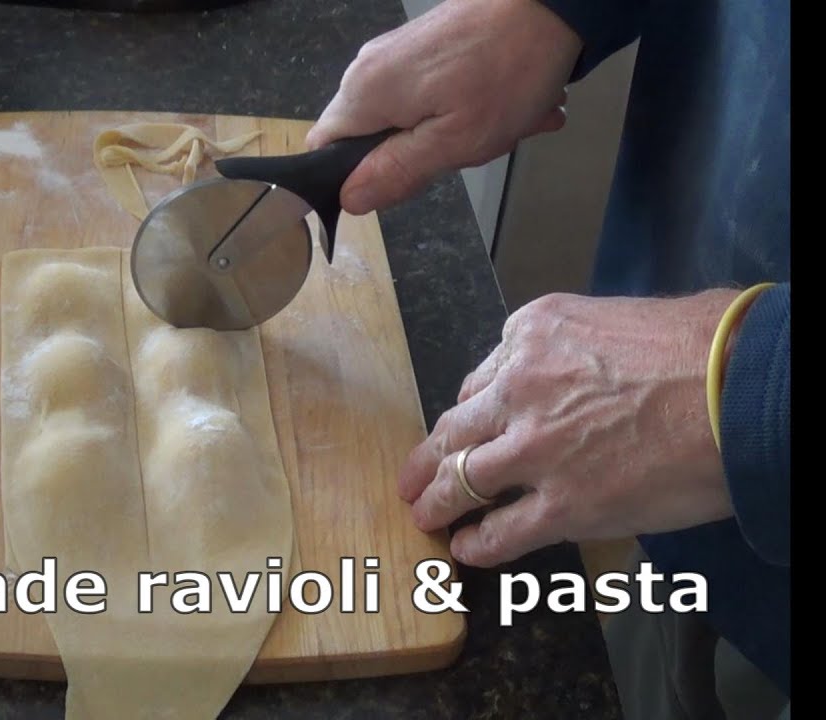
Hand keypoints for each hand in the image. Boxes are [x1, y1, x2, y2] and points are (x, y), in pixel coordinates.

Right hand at [305, 0, 580, 213]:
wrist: (553, 1)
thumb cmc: (506, 72)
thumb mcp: (454, 140)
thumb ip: (396, 171)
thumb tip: (348, 199)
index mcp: (364, 94)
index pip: (322, 148)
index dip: (348, 176)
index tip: (395, 182)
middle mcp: (369, 68)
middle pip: (368, 136)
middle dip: (416, 155)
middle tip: (465, 150)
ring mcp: (397, 52)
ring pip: (406, 117)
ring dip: (455, 131)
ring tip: (504, 125)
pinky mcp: (425, 44)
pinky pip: (431, 92)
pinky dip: (467, 106)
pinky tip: (509, 106)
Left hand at [399, 291, 740, 567]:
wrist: (744, 387)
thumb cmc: (706, 345)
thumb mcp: (617, 318)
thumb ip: (576, 348)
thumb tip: (576, 372)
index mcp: (532, 334)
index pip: (483, 380)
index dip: (474, 412)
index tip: (468, 429)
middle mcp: (520, 387)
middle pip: (457, 429)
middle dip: (429, 457)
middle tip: (412, 475)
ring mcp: (536, 449)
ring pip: (462, 479)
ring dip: (437, 500)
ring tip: (424, 515)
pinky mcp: (563, 504)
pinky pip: (502, 531)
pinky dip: (478, 543)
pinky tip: (466, 549)